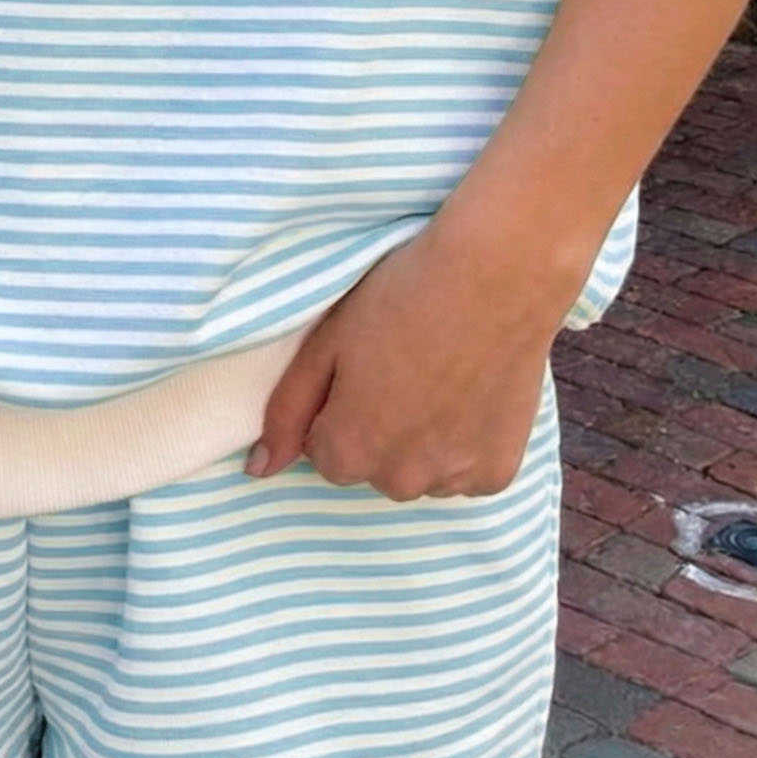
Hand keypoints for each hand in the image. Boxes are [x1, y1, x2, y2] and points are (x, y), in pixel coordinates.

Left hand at [246, 213, 571, 497]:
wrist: (494, 276)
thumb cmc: (401, 298)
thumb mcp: (325, 344)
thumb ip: (286, 412)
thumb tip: (258, 469)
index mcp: (349, 452)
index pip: (324, 454)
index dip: (338, 409)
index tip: (361, 369)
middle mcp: (401, 481)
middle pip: (373, 468)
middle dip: (378, 431)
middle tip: (402, 368)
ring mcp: (454, 480)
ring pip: (420, 474)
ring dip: (421, 444)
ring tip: (439, 380)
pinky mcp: (498, 472)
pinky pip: (466, 474)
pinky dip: (465, 445)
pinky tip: (470, 395)